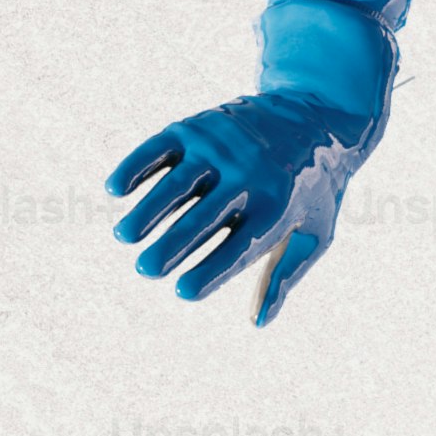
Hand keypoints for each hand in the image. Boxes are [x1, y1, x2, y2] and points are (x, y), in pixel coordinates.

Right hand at [106, 0, 391, 323]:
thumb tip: (257, 322)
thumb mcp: (313, 233)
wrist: (320, 114)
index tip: (183, 292)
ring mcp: (220, 148)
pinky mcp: (198, 126)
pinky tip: (116, 190)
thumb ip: (283, 276)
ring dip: (147, 210)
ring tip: (124, 237)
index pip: (238, 247)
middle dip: (171, 245)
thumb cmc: (314, 188)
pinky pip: (160, 147)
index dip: (210, 271)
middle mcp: (248, 176)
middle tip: (146, 270)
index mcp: (277, 208)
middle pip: (202, 218)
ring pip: (176, 183)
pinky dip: (136, 166)